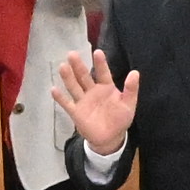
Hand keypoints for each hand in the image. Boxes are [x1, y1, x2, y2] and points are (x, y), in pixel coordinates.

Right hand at [55, 38, 138, 162]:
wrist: (111, 137)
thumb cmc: (120, 118)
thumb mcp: (129, 104)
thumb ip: (131, 89)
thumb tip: (135, 72)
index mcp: (106, 87)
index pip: (103, 72)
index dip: (100, 63)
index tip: (97, 52)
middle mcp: (93, 91)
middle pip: (84, 76)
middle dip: (78, 66)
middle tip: (72, 54)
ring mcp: (83, 101)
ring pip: (74, 87)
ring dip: (68, 77)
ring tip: (63, 66)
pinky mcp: (76, 112)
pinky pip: (67, 104)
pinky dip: (60, 97)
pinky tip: (54, 89)